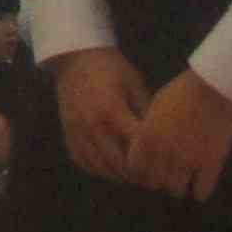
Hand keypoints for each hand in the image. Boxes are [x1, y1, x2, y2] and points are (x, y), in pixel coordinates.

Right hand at [52, 47, 152, 180]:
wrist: (76, 57)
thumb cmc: (111, 68)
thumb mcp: (134, 84)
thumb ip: (145, 112)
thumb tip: (161, 137)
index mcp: (112, 110)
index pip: (137, 146)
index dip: (151, 157)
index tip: (163, 161)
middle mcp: (93, 124)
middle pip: (118, 162)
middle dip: (136, 172)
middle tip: (150, 174)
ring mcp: (77, 130)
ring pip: (99, 166)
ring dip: (117, 173)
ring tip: (131, 173)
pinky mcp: (68, 132)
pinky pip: (81, 160)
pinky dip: (97, 168)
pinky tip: (109, 167)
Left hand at [124, 69, 231, 201]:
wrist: (213, 88)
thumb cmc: (182, 91)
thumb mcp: (156, 108)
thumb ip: (148, 129)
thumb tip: (144, 144)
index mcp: (146, 138)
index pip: (135, 168)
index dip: (140, 171)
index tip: (147, 170)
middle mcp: (163, 153)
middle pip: (155, 182)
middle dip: (159, 180)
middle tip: (167, 175)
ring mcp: (187, 162)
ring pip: (177, 190)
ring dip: (179, 187)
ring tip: (184, 179)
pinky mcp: (210, 165)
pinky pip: (201, 192)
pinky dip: (201, 191)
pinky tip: (202, 183)